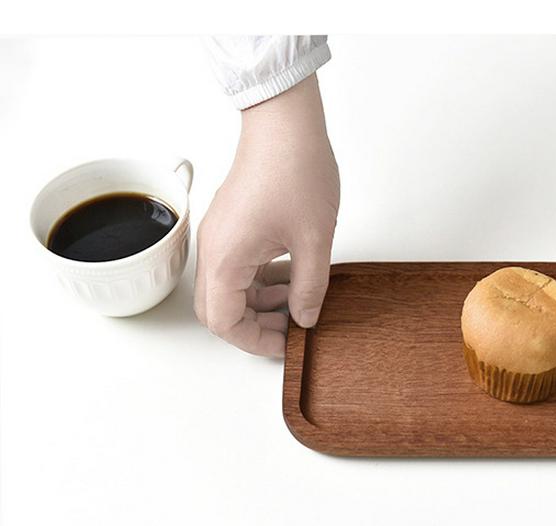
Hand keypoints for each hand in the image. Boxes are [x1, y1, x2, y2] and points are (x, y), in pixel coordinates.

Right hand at [194, 74, 339, 356]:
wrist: (285, 123)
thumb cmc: (295, 169)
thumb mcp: (315, 240)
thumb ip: (309, 287)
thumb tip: (304, 318)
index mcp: (226, 258)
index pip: (224, 322)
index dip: (255, 341)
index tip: (285, 344)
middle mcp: (213, 249)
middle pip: (218, 309)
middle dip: (253, 325)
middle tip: (290, 328)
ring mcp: (219, 235)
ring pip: (227, 289)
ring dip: (258, 302)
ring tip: (296, 301)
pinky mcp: (230, 224)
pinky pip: (236, 266)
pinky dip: (259, 280)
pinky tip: (289, 276)